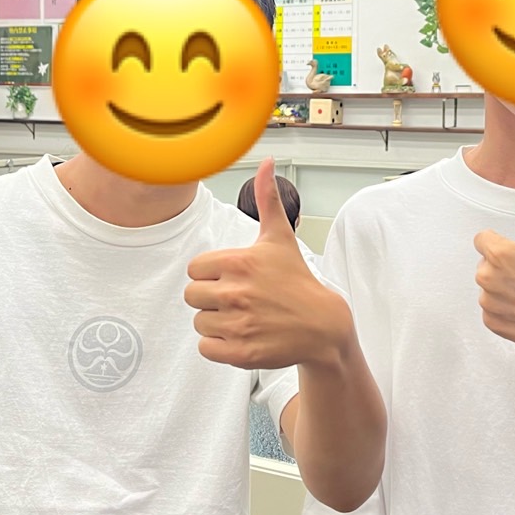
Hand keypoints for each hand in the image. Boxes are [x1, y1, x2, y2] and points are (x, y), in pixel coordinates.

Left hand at [185, 158, 352, 369]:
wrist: (323, 325)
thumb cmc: (296, 280)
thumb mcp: (280, 238)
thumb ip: (267, 199)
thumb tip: (266, 162)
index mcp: (238, 262)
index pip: (194, 270)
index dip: (211, 275)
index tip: (233, 278)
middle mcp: (236, 292)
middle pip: (192, 296)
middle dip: (212, 298)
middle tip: (239, 299)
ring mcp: (238, 324)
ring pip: (199, 322)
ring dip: (216, 322)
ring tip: (243, 317)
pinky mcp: (240, 352)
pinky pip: (206, 347)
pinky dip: (219, 345)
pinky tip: (242, 335)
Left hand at [474, 177, 514, 365]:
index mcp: (500, 254)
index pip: (484, 238)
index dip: (504, 243)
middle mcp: (487, 279)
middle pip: (487, 263)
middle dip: (505, 265)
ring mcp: (489, 304)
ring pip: (490, 287)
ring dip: (505, 287)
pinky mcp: (493, 324)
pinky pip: (493, 310)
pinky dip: (507, 309)